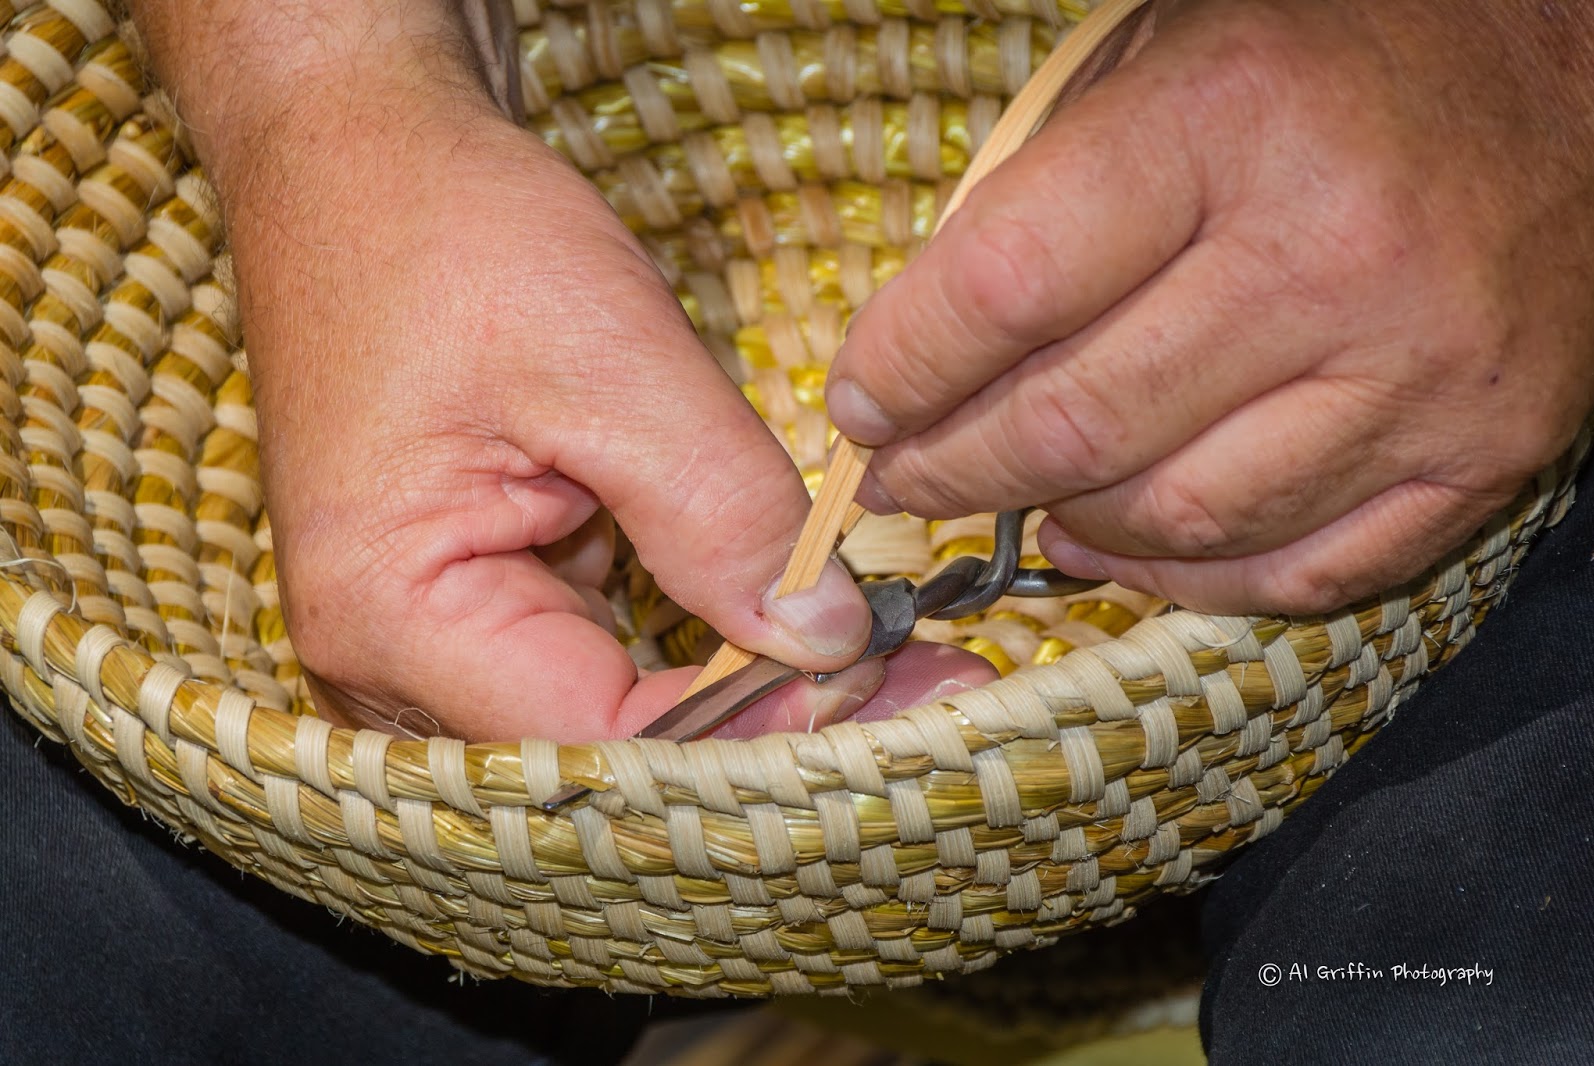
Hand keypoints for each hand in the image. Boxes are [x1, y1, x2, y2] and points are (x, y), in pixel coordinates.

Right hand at [132, 0, 894, 740]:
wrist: (360, 166)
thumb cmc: (448, 237)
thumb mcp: (607, 361)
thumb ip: (722, 514)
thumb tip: (831, 643)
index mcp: (394, 619)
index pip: (607, 743)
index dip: (762, 731)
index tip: (902, 688)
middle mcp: (393, 662)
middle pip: (614, 750)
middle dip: (774, 723)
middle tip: (931, 683)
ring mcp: (431, 639)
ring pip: (619, 716)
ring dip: (753, 689)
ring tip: (897, 663)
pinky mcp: (477, 601)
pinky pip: (604, 660)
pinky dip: (707, 644)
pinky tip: (807, 626)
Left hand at [826, 0, 1593, 614]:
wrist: (1574, 83)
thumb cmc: (1340, 60)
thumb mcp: (1163, 61)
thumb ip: (1044, 195)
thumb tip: (928, 357)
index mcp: (1231, 121)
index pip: (1006, 289)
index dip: (904, 369)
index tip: (861, 407)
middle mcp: (1333, 254)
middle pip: (1079, 424)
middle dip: (953, 473)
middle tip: (904, 481)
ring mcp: (1422, 371)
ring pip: (1179, 520)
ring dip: (1067, 530)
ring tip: (1017, 510)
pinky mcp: (1486, 455)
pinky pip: (1297, 573)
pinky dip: (1188, 579)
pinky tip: (1128, 545)